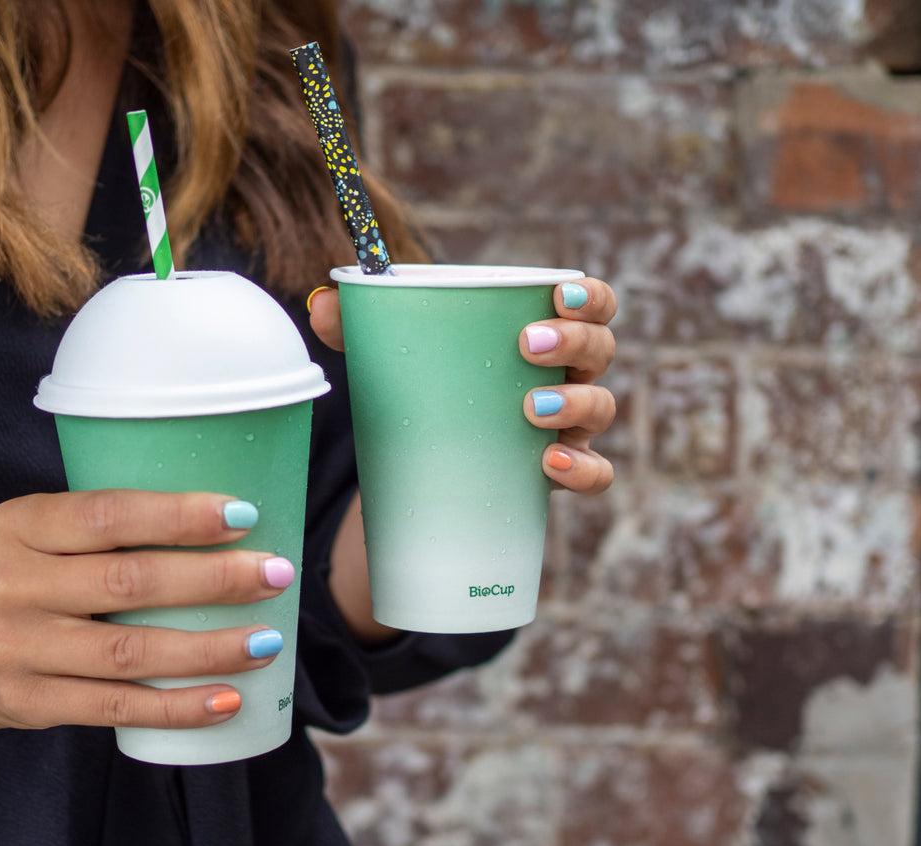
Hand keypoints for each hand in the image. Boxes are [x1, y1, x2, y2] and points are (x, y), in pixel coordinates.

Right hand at [0, 489, 292, 732]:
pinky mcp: (32, 704)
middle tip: (275, 575)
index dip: (179, 516)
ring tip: (267, 641)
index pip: (108, 513)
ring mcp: (18, 650)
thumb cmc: (24, 579)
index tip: (244, 514)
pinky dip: (179, 707)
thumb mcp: (41, 535)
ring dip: (209, 648)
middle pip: (130, 583)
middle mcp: (11, 585)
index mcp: (19, 525)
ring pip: (131, 651)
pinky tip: (227, 699)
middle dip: (214, 580)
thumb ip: (109, 527)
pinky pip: (117, 708)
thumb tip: (229, 524)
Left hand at [308, 278, 616, 494]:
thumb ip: (357, 325)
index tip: (558, 294)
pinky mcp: (557, 474)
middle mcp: (567, 375)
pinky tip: (550, 464)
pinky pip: (594, 474)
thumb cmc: (428, 386)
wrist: (424, 462)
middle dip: (574, 342)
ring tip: (531, 407)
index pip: (589, 304)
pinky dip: (583, 469)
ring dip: (574, 403)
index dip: (588, 296)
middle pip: (600, 350)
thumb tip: (321, 304)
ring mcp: (567, 427)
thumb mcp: (394, 353)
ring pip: (600, 409)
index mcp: (542, 332)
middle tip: (527, 345)